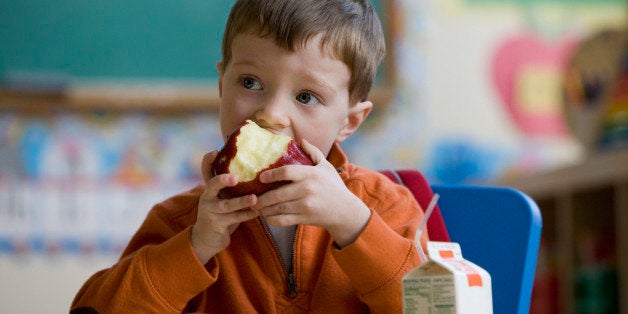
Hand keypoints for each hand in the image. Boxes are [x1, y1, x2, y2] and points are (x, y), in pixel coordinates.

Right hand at [191, 151, 259, 263]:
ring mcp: (210, 211)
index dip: (208, 161)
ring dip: (241, 202)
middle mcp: (207, 197)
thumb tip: (254, 166)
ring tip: (254, 198)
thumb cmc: (221, 212)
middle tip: (235, 177)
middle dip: (222, 180)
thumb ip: (231, 186)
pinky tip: (257, 212)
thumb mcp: (222, 197)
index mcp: (210, 188)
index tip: (214, 151)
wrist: (208, 238)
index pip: (206, 171)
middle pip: (211, 185)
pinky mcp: (216, 224)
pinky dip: (246, 215)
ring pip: (226, 205)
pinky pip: (233, 219)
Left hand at [252, 140, 370, 246]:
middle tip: (253, 197)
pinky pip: (283, 220)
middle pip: (277, 193)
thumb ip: (313, 152)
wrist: (345, 211)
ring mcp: (305, 205)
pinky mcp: (305, 218)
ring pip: (278, 208)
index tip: (261, 177)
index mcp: (310, 174)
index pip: (286, 172)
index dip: (270, 174)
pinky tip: (267, 217)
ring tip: (257, 207)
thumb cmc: (334, 186)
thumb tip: (301, 140)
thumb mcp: (326, 166)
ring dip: (264, 209)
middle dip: (262, 197)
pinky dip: (272, 220)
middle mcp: (307, 189)